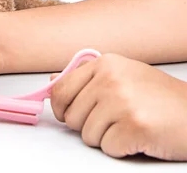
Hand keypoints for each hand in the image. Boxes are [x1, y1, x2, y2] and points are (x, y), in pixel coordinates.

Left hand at [50, 53, 186, 160]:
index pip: (62, 89)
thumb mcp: (122, 75)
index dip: (61, 108)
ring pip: (88, 135)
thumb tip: (53, 81)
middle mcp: (110, 79)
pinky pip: (108, 148)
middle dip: (89, 125)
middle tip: (113, 120)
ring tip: (129, 125)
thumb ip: (87, 78)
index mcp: (105, 64)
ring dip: (107, 138)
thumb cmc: (159, 97)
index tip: (69, 113)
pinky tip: (137, 136)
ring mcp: (121, 101)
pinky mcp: (133, 126)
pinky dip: (122, 149)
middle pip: (72, 116)